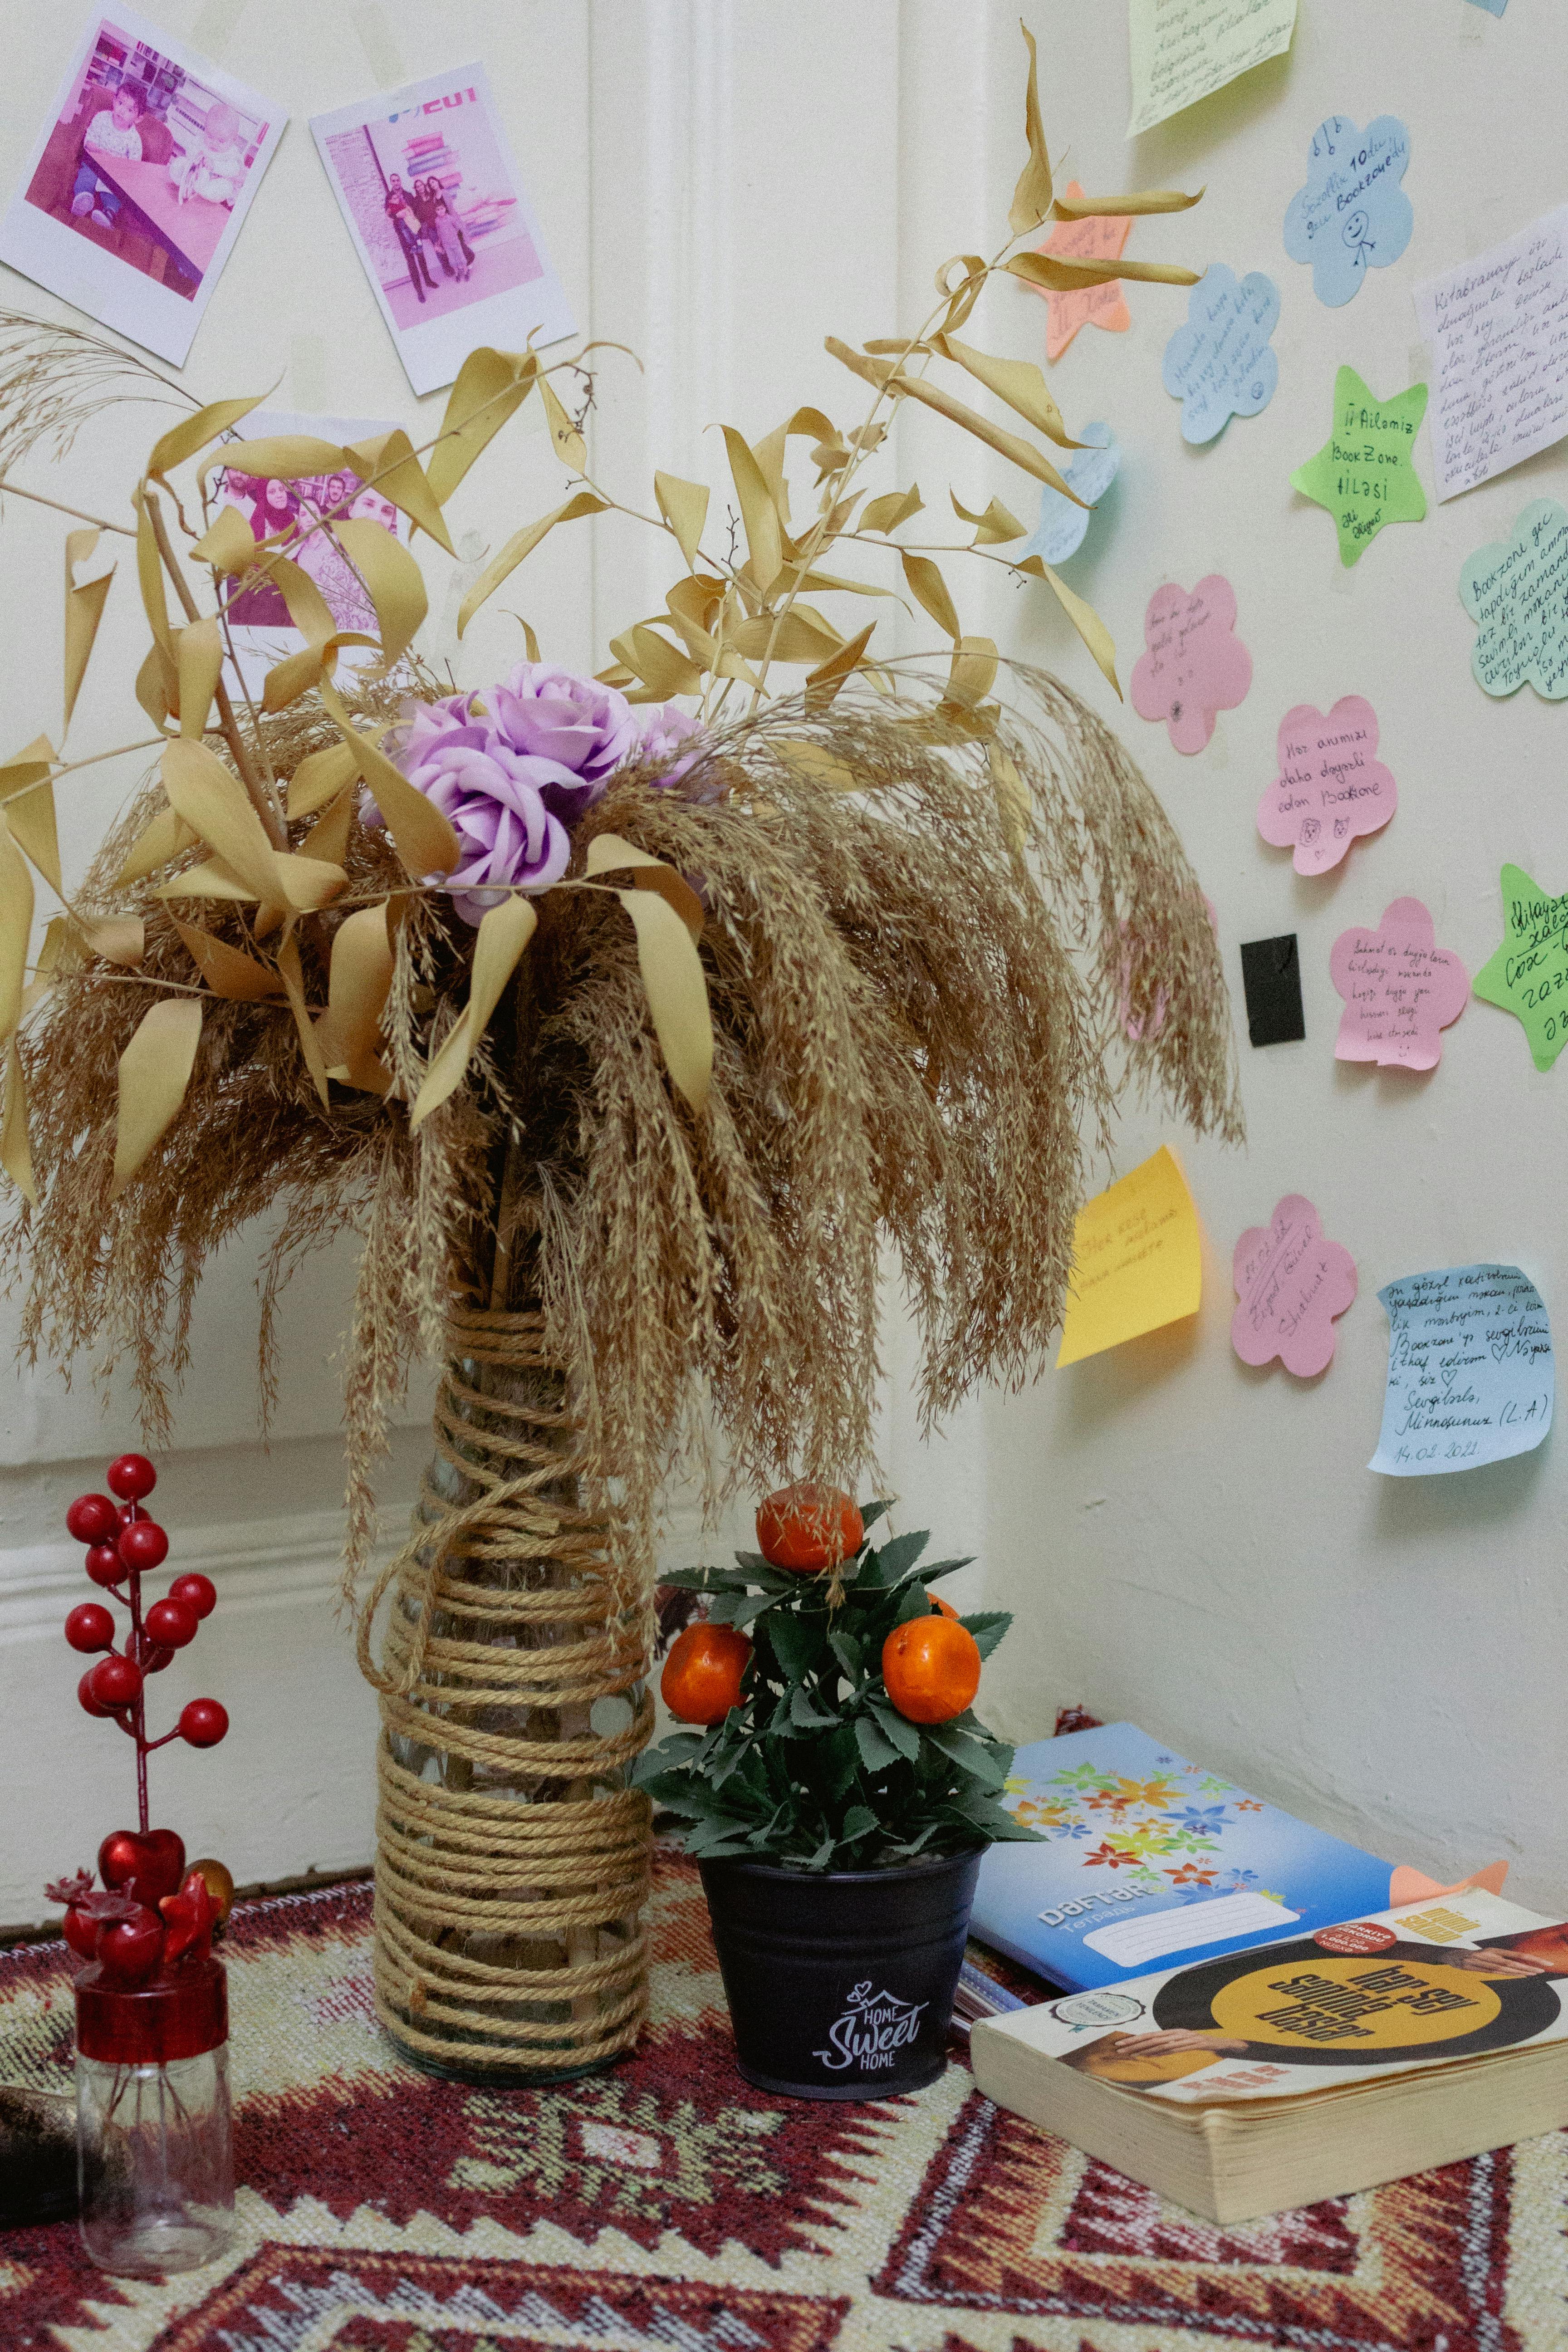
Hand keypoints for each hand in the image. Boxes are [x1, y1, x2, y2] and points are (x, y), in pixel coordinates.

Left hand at [1105, 2029, 1247, 2057]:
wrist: (1228, 2043)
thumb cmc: (1205, 2047)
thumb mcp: (1185, 2046)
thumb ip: (1171, 2049)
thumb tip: (1154, 2054)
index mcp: (1173, 2033)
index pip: (1150, 2037)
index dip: (1134, 2041)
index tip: (1119, 2045)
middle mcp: (1177, 2033)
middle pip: (1150, 2038)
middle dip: (1133, 2044)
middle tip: (1117, 2048)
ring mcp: (1184, 2037)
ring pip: (1160, 2042)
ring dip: (1143, 2048)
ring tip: (1129, 2052)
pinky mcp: (1193, 2043)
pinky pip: (1175, 2048)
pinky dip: (1162, 2051)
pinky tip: (1152, 2054)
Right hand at [1451, 1947, 1550, 1975]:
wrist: (1449, 1956)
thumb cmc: (1470, 1956)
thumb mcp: (1484, 1955)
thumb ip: (1498, 1959)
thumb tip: (1515, 1965)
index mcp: (1492, 1950)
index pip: (1515, 1954)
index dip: (1529, 1958)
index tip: (1542, 1962)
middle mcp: (1488, 1955)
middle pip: (1512, 1962)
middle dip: (1528, 1966)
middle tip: (1542, 1969)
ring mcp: (1481, 1962)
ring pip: (1504, 1968)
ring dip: (1521, 1971)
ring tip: (1535, 1973)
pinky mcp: (1474, 1968)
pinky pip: (1494, 1973)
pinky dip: (1507, 1975)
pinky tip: (1518, 1975)